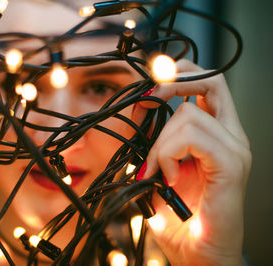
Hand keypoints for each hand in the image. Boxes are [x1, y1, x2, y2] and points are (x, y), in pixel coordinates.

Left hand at [139, 59, 250, 264]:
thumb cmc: (178, 215)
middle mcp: (230, 135)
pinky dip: (169, 154)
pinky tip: (169, 178)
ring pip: (189, 114)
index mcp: (216, 133)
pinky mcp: (231, 165)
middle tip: (146, 102)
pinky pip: (194, 138)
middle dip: (172, 85)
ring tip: (157, 172)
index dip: (179, 75)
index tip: (149, 88)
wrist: (196, 253)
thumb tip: (140, 107)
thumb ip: (153, 139)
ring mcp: (234, 149)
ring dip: (160, 142)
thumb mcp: (158, 167)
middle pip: (211, 81)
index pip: (208, 83)